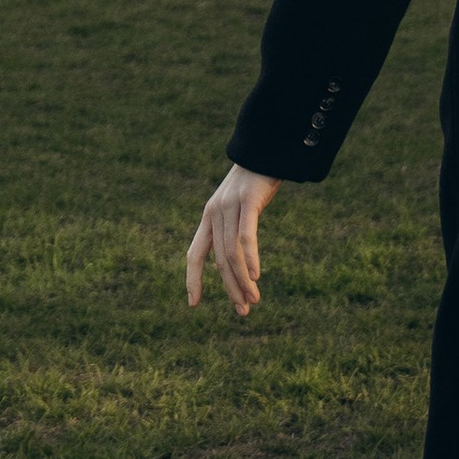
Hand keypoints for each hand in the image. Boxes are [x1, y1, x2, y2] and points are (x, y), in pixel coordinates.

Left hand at [185, 163, 279, 316]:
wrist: (266, 147)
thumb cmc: (256, 180)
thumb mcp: (239, 205)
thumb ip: (234, 226)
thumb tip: (239, 256)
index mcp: (209, 216)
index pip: (194, 254)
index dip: (192, 280)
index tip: (193, 304)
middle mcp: (215, 213)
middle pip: (219, 260)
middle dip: (230, 288)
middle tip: (243, 310)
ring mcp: (230, 206)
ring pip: (232, 253)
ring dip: (242, 281)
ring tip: (253, 300)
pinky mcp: (248, 201)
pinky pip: (246, 236)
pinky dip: (250, 258)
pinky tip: (256, 275)